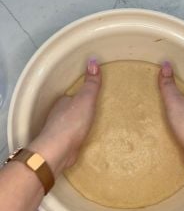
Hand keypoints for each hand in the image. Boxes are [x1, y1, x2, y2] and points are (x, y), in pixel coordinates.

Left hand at [29, 59, 101, 174]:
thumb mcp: (86, 99)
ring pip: (72, 122)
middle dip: (82, 108)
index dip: (82, 94)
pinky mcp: (64, 143)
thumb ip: (91, 83)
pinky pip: (74, 135)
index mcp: (62, 102)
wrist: (59, 150)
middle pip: (71, 108)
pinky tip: (87, 137)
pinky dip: (80, 134)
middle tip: (98, 109)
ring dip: (81, 122)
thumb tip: (94, 60)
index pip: (72, 94)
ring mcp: (60, 129)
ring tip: (96, 123)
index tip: (93, 95)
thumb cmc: (72, 123)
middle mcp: (58, 114)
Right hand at [157, 61, 183, 170]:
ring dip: (179, 126)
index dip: (175, 96)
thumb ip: (169, 86)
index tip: (165, 98)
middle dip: (177, 112)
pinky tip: (174, 142)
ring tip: (165, 127)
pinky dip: (180, 138)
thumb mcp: (174, 101)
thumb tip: (167, 64)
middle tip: (162, 113)